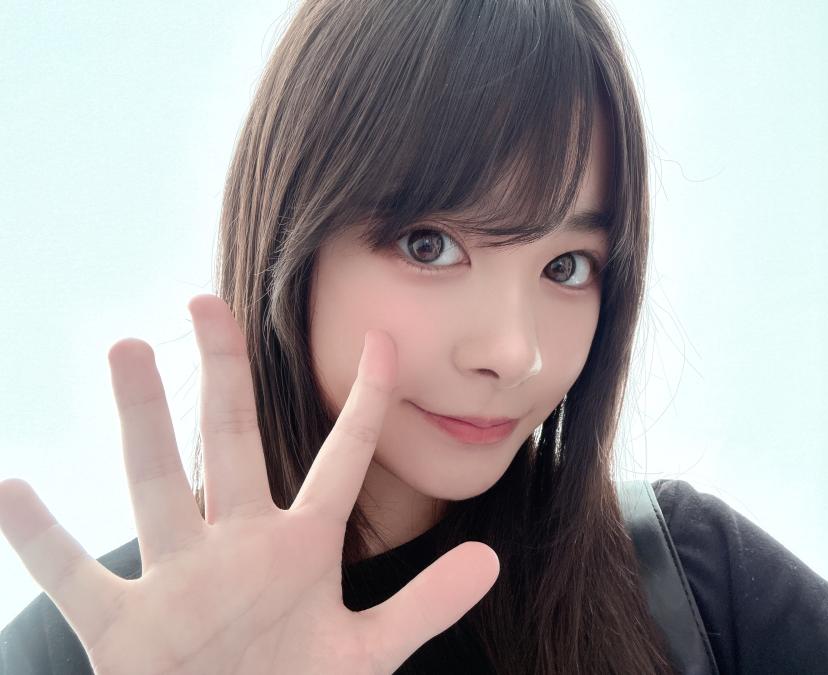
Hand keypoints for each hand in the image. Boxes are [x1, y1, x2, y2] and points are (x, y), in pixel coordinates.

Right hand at [0, 294, 499, 673]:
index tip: (386, 337)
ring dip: (143, 422)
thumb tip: (491, 558)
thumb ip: (423, 604)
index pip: (343, 459)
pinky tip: (11, 486)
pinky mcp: (125, 631)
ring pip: (157, 486)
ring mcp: (178, 581)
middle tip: (208, 299)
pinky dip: (40, 540)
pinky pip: (77, 579)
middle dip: (224, 374)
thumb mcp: (367, 654)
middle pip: (231, 443)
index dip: (368, 401)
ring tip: (128, 349)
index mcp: (302, 549)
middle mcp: (237, 546)